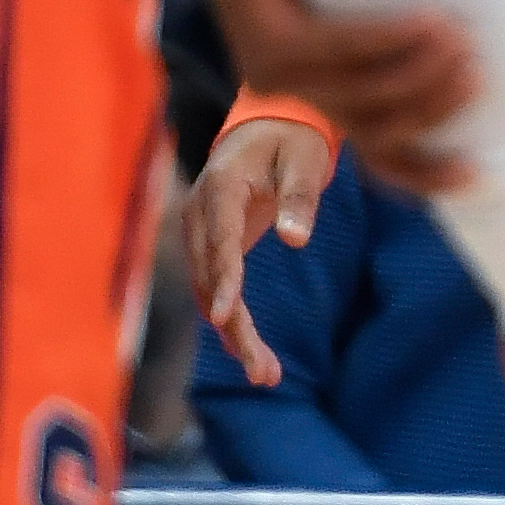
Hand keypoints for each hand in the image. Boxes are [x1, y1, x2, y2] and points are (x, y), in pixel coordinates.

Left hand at [177, 0, 476, 188]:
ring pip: (362, 91)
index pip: (372, 151)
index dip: (423, 173)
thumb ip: (386, 15)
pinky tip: (428, 21)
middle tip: (479, 73)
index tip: (476, 170)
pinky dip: (389, 37)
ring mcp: (275, 68)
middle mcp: (290, 92)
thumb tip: (474, 14)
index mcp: (311, 89)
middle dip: (435, 109)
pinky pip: (339, 45)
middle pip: (377, 128)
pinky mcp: (267, 34)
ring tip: (464, 42)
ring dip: (421, 74)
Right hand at [187, 119, 337, 387]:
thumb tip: (296, 239)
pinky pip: (217, 291)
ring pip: (209, 293)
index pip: (219, 240)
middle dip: (234, 326)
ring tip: (268, 376)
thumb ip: (299, 196)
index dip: (222, 279)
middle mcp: (200, 215)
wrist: (267, 128)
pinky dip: (235, 323)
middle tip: (265, 372)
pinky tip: (257, 357)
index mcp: (220, 188)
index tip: (224, 316)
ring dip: (235, 335)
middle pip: (210, 278)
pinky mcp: (211, 249)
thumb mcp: (303, 160)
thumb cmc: (290, 142)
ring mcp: (201, 234)